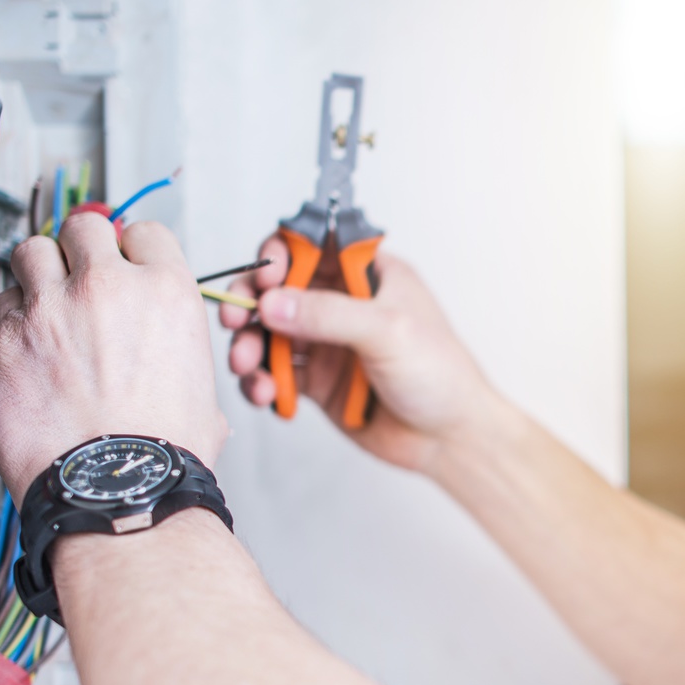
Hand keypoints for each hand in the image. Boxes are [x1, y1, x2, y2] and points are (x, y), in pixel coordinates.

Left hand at [0, 215, 228, 500]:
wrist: (115, 489)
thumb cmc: (161, 455)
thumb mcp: (204, 396)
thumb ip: (183, 361)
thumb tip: (177, 372)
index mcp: (166, 293)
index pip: (144, 232)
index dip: (132, 249)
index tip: (124, 265)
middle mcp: (108, 288)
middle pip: (83, 227)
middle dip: (81, 249)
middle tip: (80, 277)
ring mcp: (53, 307)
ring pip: (32, 250)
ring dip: (39, 272)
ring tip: (46, 303)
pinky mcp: (8, 336)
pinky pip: (2, 304)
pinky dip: (12, 318)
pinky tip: (26, 345)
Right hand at [220, 237, 499, 472]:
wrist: (449, 438)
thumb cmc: (440, 375)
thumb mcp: (388, 332)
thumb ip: (328, 314)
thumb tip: (272, 302)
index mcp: (369, 274)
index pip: (313, 245)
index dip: (280, 255)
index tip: (265, 277)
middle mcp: (344, 303)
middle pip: (279, 287)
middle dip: (251, 302)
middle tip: (235, 320)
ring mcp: (328, 342)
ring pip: (270, 332)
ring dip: (250, 346)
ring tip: (247, 368)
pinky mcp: (317, 380)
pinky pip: (275, 373)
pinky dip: (262, 381)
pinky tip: (266, 394)